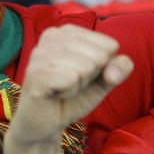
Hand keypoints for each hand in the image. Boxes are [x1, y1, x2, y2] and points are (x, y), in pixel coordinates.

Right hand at [8, 25, 132, 145]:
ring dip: (78, 85)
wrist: (45, 122)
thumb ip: (118, 70)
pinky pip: (70, 79)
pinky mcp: (35, 73)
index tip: (82, 75)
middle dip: (90, 77)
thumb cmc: (72, 96)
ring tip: (62, 88)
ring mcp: (41, 53)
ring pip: (85, 67)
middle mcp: (52, 36)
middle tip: (71, 84)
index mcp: (68, 31)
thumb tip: (115, 70)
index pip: (109, 45)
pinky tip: (56, 93)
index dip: (102, 67)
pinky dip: (69, 92)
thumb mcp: (102, 81)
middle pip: (99, 56)